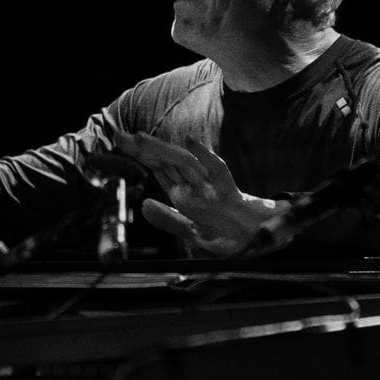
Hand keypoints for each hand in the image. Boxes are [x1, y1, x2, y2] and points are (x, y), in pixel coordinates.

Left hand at [109, 130, 287, 256]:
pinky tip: (190, 143)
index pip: (158, 168)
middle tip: (119, 136)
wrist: (262, 243)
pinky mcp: (230, 194)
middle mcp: (196, 186)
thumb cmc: (230, 235)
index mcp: (185, 194)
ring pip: (185, 163)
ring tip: (141, 140)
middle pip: (167, 161)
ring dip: (164, 150)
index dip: (138, 155)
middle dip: (144, 148)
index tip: (117, 141)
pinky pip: (218, 172)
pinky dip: (205, 156)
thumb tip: (144, 205)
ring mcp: (212, 188)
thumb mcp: (194, 233)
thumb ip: (170, 221)